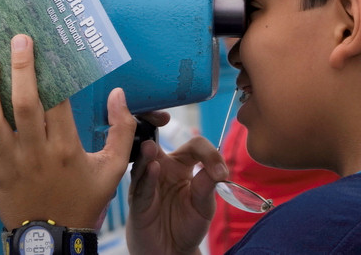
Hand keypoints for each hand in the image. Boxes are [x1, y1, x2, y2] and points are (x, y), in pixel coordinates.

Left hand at [0, 34, 136, 229]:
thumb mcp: (114, 167)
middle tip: (19, 40)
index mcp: (66, 147)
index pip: (58, 101)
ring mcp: (9, 165)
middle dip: (21, 69)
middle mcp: (36, 152)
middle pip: (25, 104)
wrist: (57, 239)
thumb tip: (117, 93)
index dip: (53, 72)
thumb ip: (122, 130)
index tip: (49, 47)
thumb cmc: (85, 199)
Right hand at [126, 135, 228, 254]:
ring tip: (152, 148)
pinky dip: (147, 178)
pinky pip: (141, 187)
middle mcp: (162, 168)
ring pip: (145, 162)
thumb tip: (217, 170)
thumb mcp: (204, 206)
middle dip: (154, 125)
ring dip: (148, 154)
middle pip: (158, 142)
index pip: (193, 146)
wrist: (172, 252)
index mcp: (181, 164)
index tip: (221, 172)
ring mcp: (148, 183)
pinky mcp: (138, 202)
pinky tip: (153, 169)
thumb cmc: (187, 225)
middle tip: (161, 120)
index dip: (208, 153)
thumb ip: (208, 187)